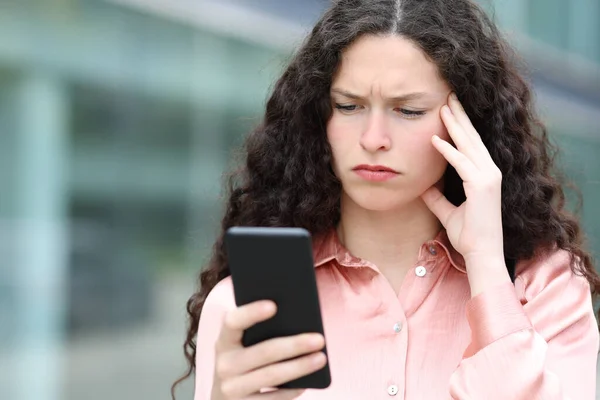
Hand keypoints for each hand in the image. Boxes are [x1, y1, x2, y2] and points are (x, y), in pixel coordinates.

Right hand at [211, 300, 326, 399]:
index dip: (251, 312)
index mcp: (224, 341)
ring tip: (321, 358)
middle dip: (294, 345)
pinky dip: (291, 390)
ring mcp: (231, 388)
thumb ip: (261, 333)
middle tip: (319, 339)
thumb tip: (299, 323)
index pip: (233, 322)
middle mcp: (224, 364)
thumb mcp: (243, 347)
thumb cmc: (244, 363)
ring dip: (299, 367)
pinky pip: (272, 399)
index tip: (274, 305)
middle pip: (263, 351)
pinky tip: (307, 383)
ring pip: (271, 375)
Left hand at [420, 93, 503, 263]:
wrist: (481, 254)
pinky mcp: (482, 186)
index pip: (471, 145)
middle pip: (472, 138)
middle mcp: (489, 172)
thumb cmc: (469, 235)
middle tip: (449, 96)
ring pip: (469, 145)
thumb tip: (422, 186)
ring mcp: (488, 177)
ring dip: (455, 125)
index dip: (460, 127)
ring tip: (443, 106)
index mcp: (484, 175)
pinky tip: (435, 139)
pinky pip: (461, 163)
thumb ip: (436, 198)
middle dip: (459, 116)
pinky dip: (448, 150)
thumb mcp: (448, 212)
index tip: (449, 110)